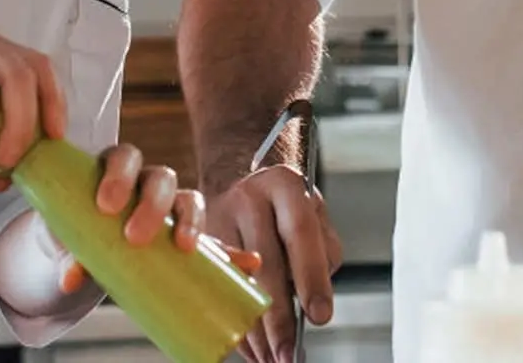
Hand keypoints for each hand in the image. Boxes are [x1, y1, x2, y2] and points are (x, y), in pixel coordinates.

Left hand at [30, 148, 259, 295]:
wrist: (94, 249)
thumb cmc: (81, 232)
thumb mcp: (74, 239)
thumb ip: (72, 254)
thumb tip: (70, 279)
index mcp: (119, 171)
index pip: (125, 156)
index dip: (119, 174)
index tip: (107, 205)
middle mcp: (150, 183)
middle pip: (161, 177)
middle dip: (151, 203)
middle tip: (135, 236)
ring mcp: (173, 209)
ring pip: (189, 199)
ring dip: (190, 220)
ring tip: (185, 245)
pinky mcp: (188, 236)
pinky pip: (215, 241)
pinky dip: (232, 252)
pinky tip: (248, 261)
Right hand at [207, 168, 342, 362]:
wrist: (238, 178)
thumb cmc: (282, 203)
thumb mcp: (312, 209)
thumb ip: (323, 248)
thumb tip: (313, 297)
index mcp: (284, 184)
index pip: (300, 232)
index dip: (311, 277)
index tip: (319, 315)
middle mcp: (249, 196)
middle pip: (265, 264)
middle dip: (279, 318)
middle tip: (288, 353)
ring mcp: (218, 216)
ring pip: (236, 281)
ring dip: (254, 329)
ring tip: (270, 357)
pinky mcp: (198, 239)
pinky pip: (215, 287)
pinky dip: (232, 320)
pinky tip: (249, 344)